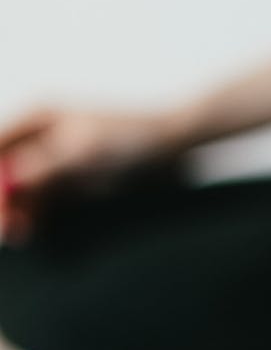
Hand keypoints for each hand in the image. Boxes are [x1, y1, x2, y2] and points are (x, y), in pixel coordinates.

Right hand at [0, 107, 181, 242]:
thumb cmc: (132, 137)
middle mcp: (39, 134)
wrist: (174, 142)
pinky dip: (35, 211)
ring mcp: (55, 156)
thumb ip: (44, 168)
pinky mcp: (72, 176)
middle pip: (3, 170)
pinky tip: (32, 227)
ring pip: (20, 186)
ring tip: (18, 232)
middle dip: (2, 198)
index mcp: (35, 117)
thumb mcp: (84, 152)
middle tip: (6, 230)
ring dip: (15, 208)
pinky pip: (43, 196)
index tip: (0, 210)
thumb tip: (10, 185)